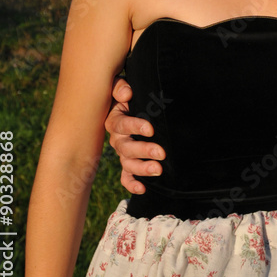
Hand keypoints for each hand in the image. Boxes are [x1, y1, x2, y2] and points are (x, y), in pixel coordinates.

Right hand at [104, 77, 164, 194]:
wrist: (129, 104)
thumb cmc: (126, 94)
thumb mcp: (120, 87)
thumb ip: (120, 87)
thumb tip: (126, 93)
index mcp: (114, 119)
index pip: (122, 124)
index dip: (135, 127)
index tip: (151, 129)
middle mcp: (116, 138)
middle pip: (126, 148)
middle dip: (144, 151)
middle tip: (161, 153)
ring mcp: (122, 151)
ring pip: (127, 163)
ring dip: (142, 168)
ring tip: (158, 170)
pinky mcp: (128, 161)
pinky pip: (126, 175)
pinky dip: (132, 183)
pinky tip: (143, 189)